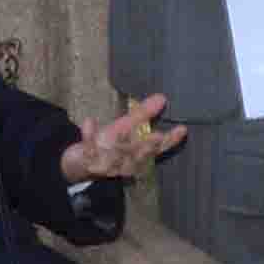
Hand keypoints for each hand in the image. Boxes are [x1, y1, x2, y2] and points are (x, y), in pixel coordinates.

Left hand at [59, 95, 181, 187]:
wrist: (80, 165)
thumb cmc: (109, 147)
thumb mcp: (126, 128)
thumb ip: (143, 114)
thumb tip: (162, 97)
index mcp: (137, 155)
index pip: (157, 149)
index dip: (170, 140)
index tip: (182, 129)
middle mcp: (124, 161)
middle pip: (138, 154)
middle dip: (147, 146)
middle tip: (156, 137)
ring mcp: (106, 162)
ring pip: (114, 154)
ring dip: (118, 144)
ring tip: (121, 132)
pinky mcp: (87, 158)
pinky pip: (88, 147)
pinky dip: (88, 135)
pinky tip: (89, 120)